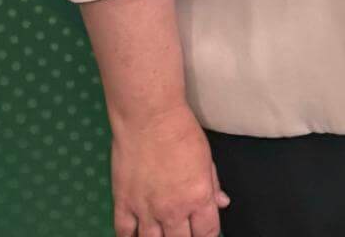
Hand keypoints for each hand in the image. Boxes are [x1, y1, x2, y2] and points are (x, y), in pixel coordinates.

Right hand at [109, 103, 228, 236]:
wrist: (149, 118)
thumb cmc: (182, 132)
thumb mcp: (206, 157)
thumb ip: (213, 185)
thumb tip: (222, 203)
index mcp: (198, 197)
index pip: (207, 232)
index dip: (207, 235)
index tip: (204, 232)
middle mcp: (173, 210)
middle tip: (183, 231)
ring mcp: (146, 210)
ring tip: (163, 233)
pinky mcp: (123, 204)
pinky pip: (124, 234)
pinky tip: (136, 235)